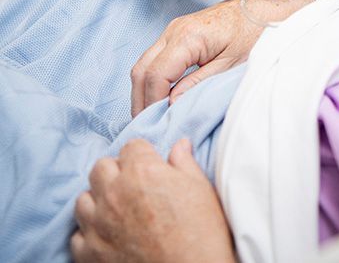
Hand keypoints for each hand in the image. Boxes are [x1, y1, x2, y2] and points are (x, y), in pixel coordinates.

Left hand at [71, 138, 235, 262]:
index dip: (143, 155)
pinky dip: (89, 235)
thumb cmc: (201, 234)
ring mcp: (99, 225)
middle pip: (101, 168)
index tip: (151, 166)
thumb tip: (179, 145)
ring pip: (83, 200)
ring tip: (116, 211)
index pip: (131, 147)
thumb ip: (184, 163)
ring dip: (98, 201)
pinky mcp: (90, 254)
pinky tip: (107, 237)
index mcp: (142, 171)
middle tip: (132, 186)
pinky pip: (77, 236)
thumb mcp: (200, 189)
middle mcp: (114, 194)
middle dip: (115, 172)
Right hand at [130, 0, 309, 116]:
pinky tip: (161, 99)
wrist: (265, 7)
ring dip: (144, 91)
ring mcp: (173, 29)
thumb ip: (199, 85)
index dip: (151, 104)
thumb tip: (171, 105)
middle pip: (141, 69)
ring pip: (143, 63)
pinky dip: (152, 80)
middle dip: (140, 100)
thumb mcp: (231, 65)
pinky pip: (154, 58)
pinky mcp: (178, 33)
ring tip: (153, 118)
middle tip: (148, 128)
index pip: (154, 75)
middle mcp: (174, 30)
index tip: (156, 126)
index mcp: (187, 37)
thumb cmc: (254, 33)